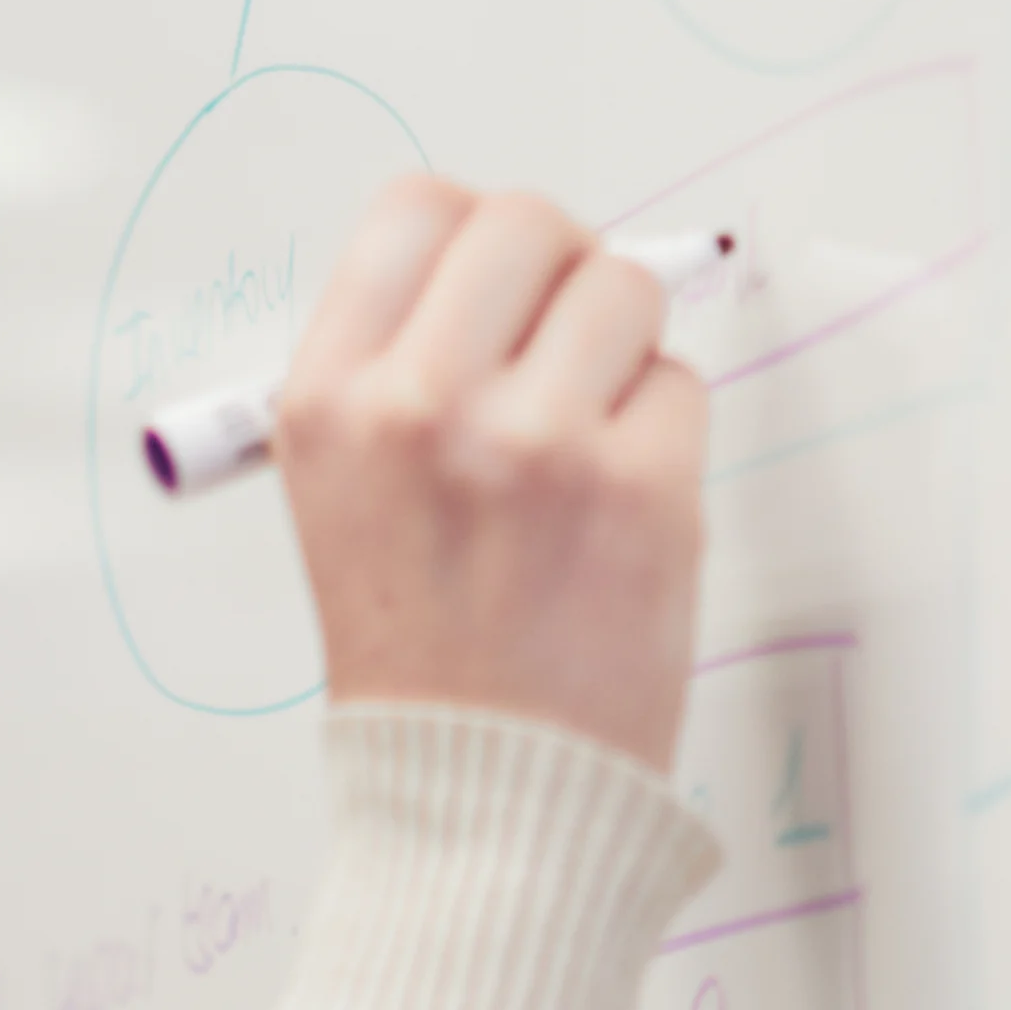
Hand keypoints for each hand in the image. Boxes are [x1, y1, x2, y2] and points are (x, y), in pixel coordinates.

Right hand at [275, 176, 707, 768]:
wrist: (483, 799)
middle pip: (527, 222)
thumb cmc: (423, 658)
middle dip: (560, 273)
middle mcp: (420, 407)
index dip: (472, 236)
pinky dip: (662, 435)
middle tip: (560, 352)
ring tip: (587, 440)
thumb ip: (399, 369)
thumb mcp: (343, 498)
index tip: (497, 290)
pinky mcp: (640, 487)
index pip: (414, 210)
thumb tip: (505, 265)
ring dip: (621, 350)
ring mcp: (535, 442)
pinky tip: (617, 511)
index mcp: (330, 402)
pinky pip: (680, 386)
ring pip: (622, 289)